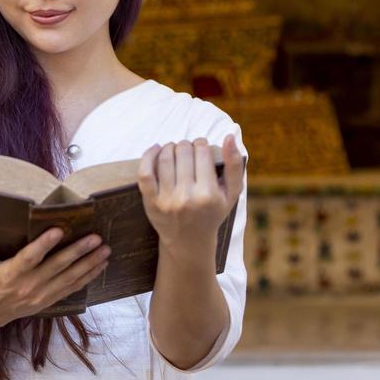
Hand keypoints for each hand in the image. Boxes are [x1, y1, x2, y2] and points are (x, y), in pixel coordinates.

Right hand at [0, 222, 109, 330]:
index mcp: (9, 275)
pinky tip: (99, 267)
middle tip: (96, 238)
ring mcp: (39, 296)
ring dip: (89, 265)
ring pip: (69, 279)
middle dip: (78, 252)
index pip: (29, 258)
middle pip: (57, 268)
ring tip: (105, 250)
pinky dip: (86, 278)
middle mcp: (28, 286)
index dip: (44, 244)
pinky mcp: (46, 301)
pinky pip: (70, 289)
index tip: (59, 230)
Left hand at [136, 135, 244, 249]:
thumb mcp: (232, 194)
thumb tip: (229, 137)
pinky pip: (145, 173)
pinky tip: (156, 149)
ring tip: (174, 149)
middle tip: (188, 149)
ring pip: (165, 158)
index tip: (201, 147)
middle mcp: (187, 197)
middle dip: (186, 145)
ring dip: (170, 147)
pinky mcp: (151, 202)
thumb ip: (234, 165)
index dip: (201, 144)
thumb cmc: (213, 213)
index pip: (202, 152)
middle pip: (183, 152)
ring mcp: (167, 200)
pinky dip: (148, 156)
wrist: (189, 242)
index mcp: (209, 194)